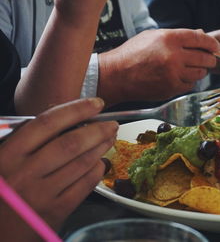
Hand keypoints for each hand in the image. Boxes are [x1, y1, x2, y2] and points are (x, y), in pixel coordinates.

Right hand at [0, 98, 117, 240]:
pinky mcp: (56, 212)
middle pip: (71, 143)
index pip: (47, 123)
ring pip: (81, 163)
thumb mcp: (1, 160)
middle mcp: (26, 173)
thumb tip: (63, 118)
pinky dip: (97, 171)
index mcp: (8, 155)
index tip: (96, 104)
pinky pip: (84, 186)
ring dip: (101, 147)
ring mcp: (42, 194)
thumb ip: (25, 140)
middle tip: (112, 123)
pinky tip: (101, 162)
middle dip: (98, 130)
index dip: (76, 110)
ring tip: (111, 137)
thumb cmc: (1, 190)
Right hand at [98, 29, 219, 103]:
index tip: (215, 46)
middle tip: (209, 59)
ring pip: (199, 73)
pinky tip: (180, 77)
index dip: (211, 43)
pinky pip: (190, 85)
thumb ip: (177, 35)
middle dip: (210, 58)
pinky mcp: (171, 89)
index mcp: (169, 39)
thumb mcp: (152, 36)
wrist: (117, 76)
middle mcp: (173, 56)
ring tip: (192, 67)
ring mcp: (173, 74)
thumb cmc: (132, 54)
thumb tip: (199, 34)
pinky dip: (188, 81)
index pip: (199, 38)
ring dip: (199, 70)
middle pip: (204, 57)